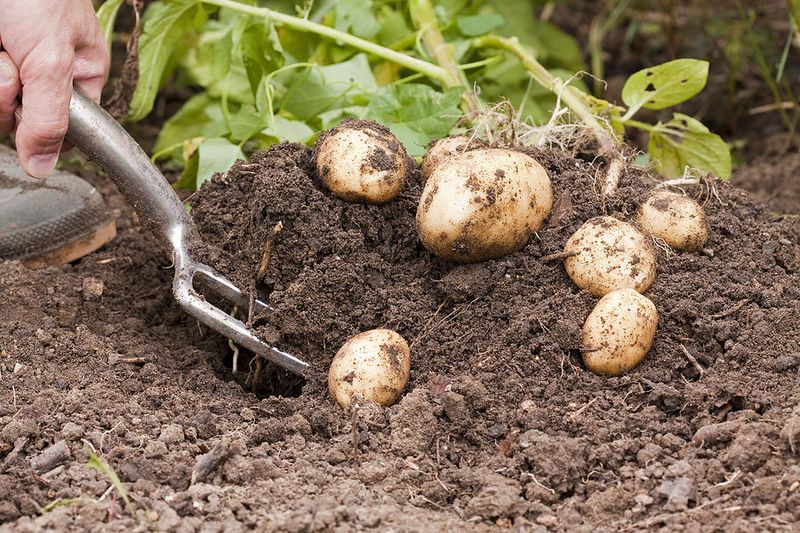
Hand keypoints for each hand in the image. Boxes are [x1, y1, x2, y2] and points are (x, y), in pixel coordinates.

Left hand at [0, 0, 108, 177]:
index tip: (32, 105)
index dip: (41, 127)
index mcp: (78, 74)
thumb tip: (45, 168)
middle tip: (10, 54)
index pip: (63, 129)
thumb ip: (51, 119)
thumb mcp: (51, 59)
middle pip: (16, 118)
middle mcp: (42, 73)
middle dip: (6, 91)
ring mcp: (7, 65)